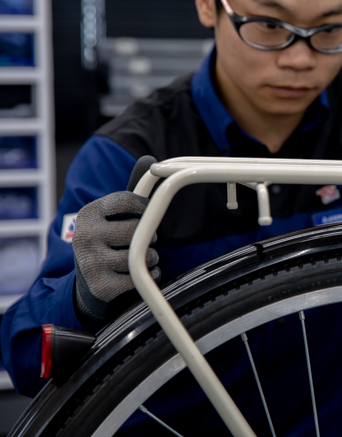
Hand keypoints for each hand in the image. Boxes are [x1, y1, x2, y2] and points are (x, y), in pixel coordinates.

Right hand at [72, 156, 159, 324]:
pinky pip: (141, 276)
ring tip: (139, 257)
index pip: (128, 200)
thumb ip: (133, 188)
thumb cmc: (109, 239)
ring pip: (141, 255)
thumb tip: (151, 160)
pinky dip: (150, 274)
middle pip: (137, 229)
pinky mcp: (101, 286)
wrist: (88, 280)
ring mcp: (91, 263)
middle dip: (148, 236)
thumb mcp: (114, 214)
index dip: (145, 208)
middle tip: (142, 240)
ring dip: (151, 257)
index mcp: (88, 213)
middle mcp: (84, 236)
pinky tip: (137, 273)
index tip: (146, 214)